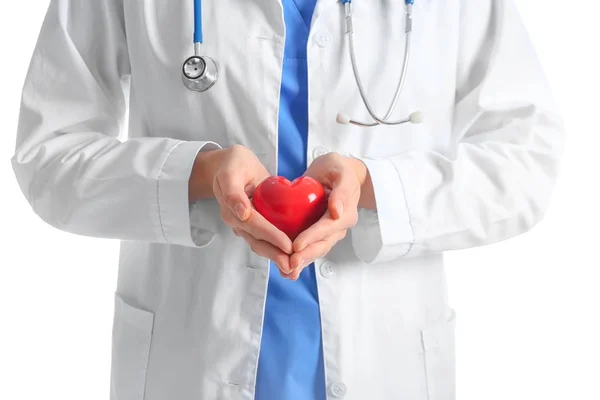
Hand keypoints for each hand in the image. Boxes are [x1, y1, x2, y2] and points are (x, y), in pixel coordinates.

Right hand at [190, 145, 292, 274]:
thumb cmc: (232, 164)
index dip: (271, 236)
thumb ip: (233, 191)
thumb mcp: (231, 171)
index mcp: (231, 209)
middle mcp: (238, 221)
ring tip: (294, 270)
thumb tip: (241, 213)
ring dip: (277, 258)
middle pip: (258, 242)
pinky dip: (278, 251)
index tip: (288, 246)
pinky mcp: (256, 226)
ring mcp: (246, 226)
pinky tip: (293, 260)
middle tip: (294, 267)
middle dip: (276, 255)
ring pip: (262, 245)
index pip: (254, 225)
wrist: (231, 166)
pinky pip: (267, 240)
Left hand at [287, 153, 367, 279]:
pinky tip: (285, 269)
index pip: (328, 228)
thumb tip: (337, 211)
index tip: (296, 245)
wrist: (335, 173)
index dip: (312, 237)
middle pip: (322, 244)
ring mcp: (329, 233)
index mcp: (346, 213)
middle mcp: (339, 226)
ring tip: (286, 271)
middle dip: (305, 256)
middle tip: (289, 265)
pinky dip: (298, 258)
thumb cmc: (337, 169)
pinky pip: (309, 248)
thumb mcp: (341, 173)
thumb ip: (342, 191)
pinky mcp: (318, 234)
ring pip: (315, 250)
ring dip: (302, 262)